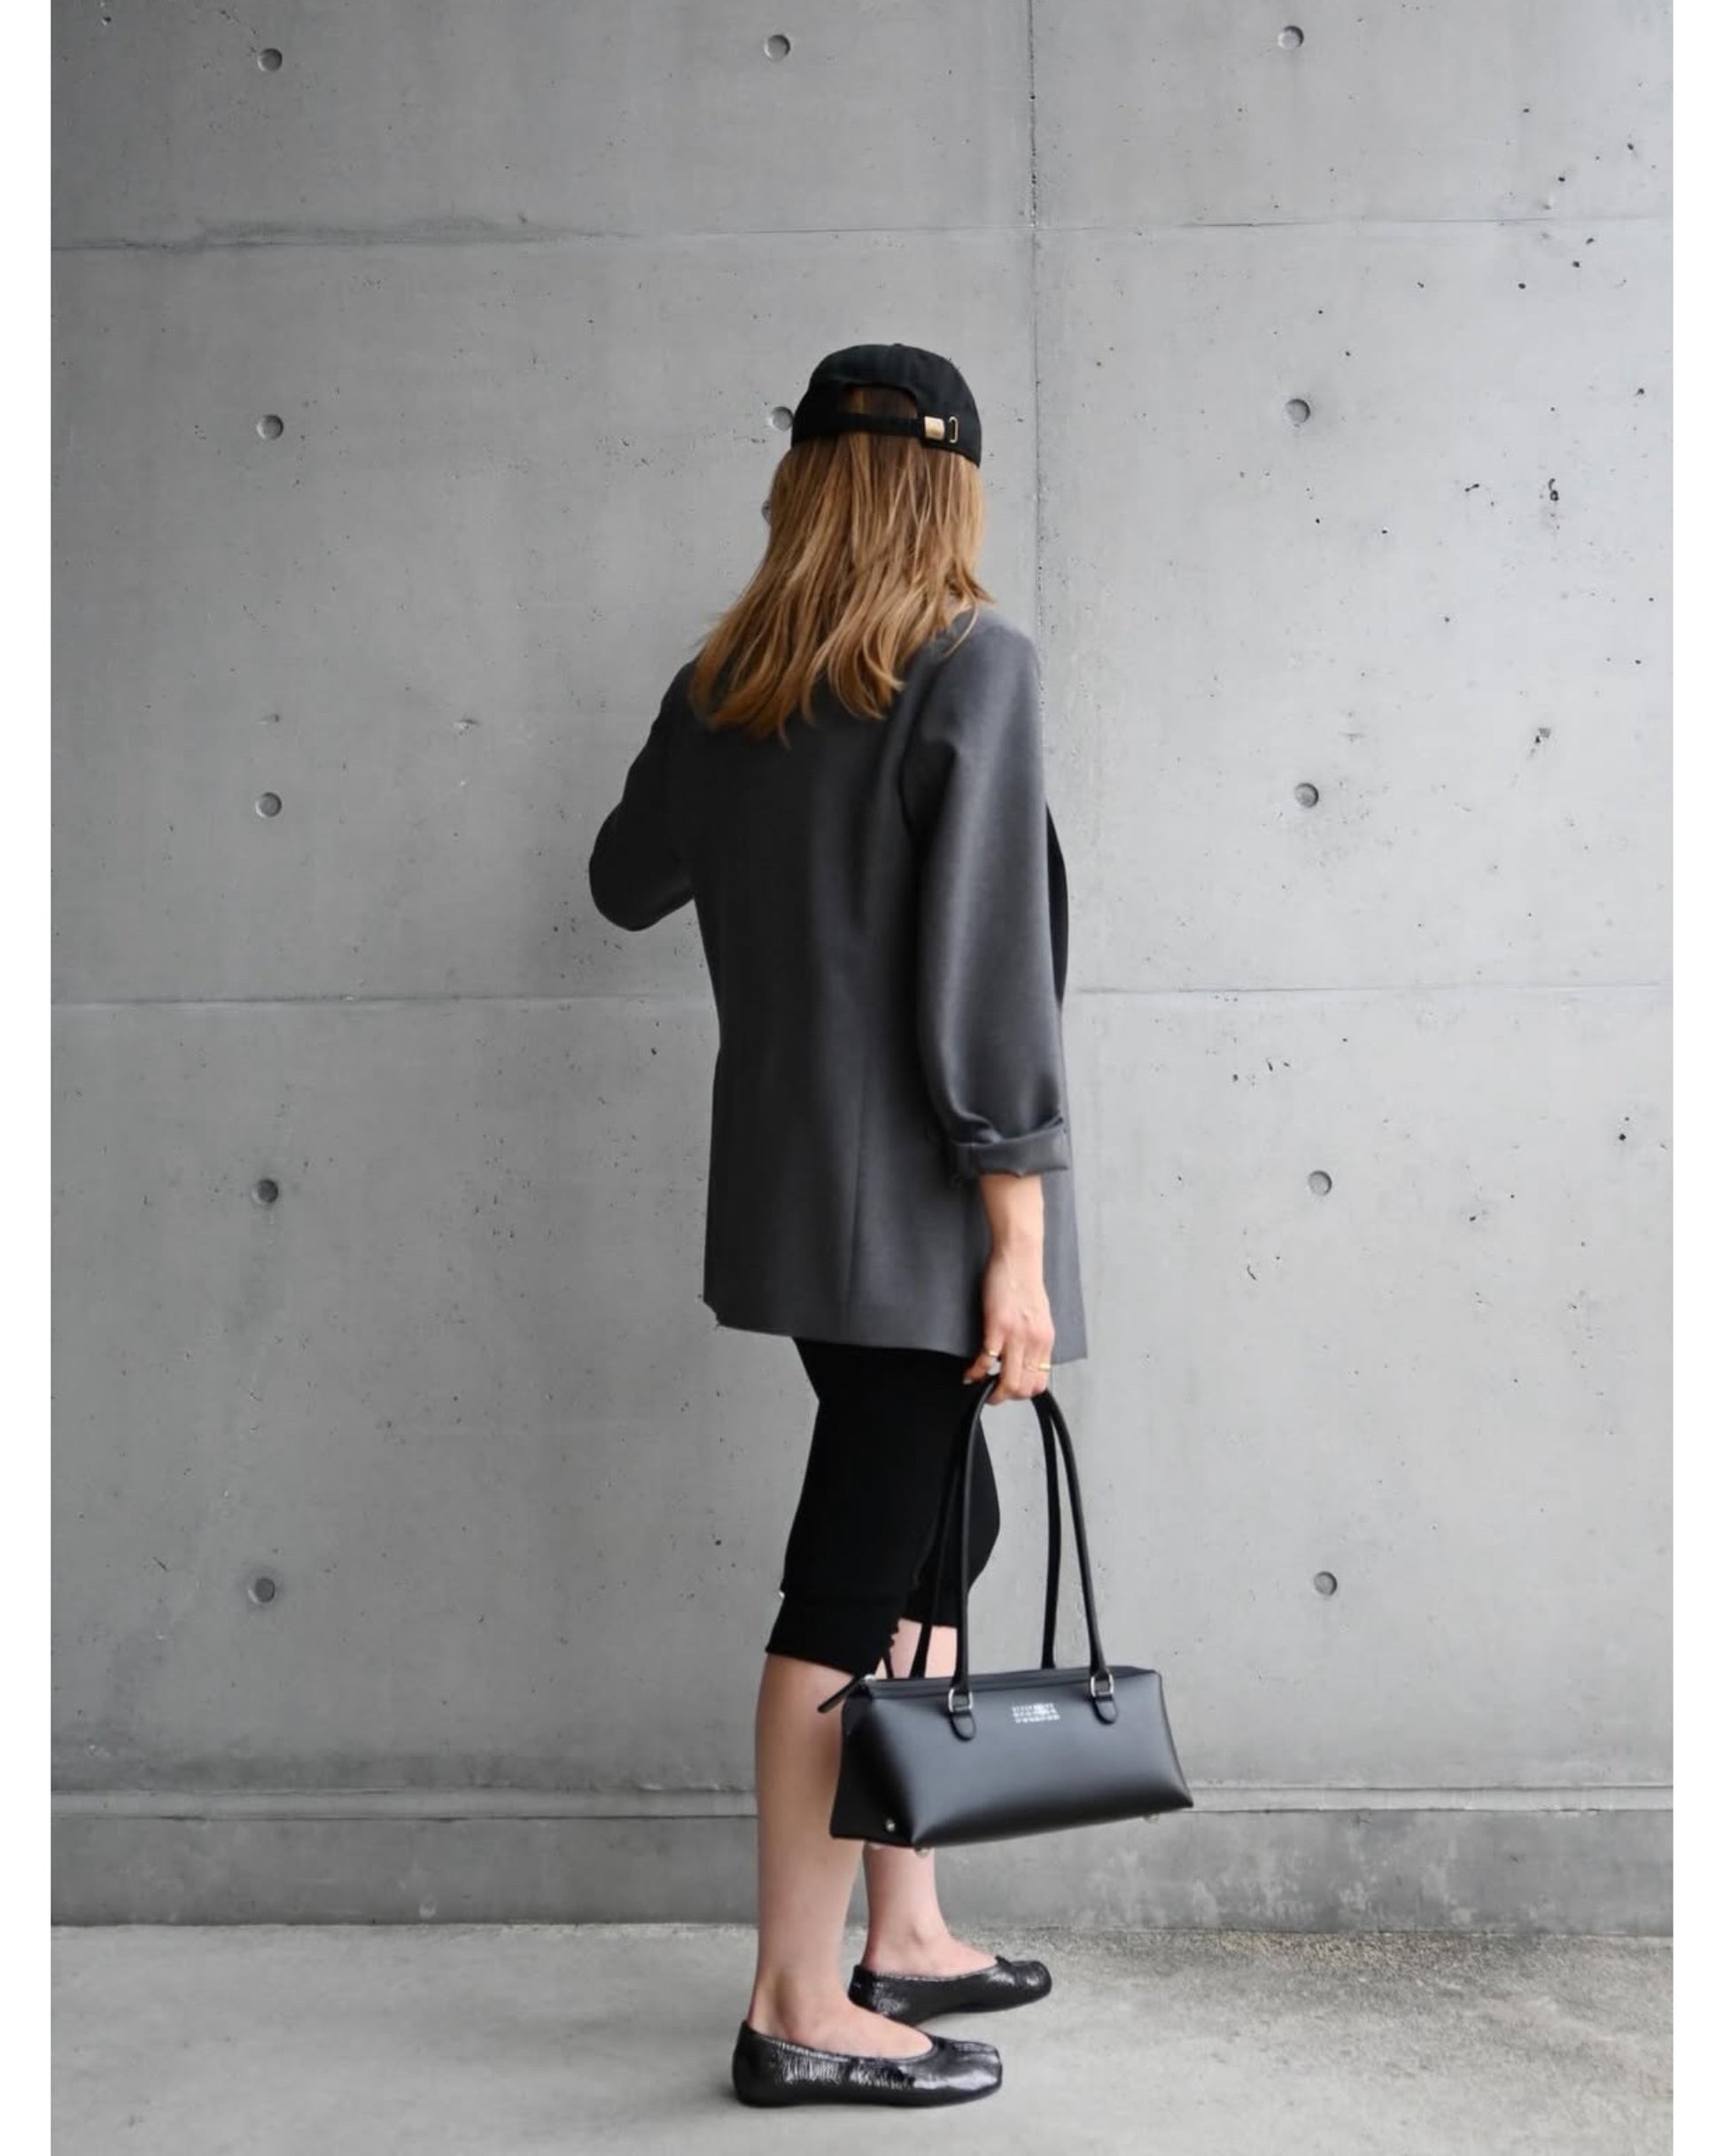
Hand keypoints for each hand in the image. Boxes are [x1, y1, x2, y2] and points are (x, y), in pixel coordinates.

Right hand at [962, 1244, 1054, 1398]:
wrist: (1019, 1256)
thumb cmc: (1024, 1281)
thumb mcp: (1038, 1315)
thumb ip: (1033, 1338)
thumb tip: (1025, 1356)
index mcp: (1045, 1340)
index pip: (1040, 1382)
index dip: (1022, 1393)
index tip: (1008, 1389)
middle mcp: (1034, 1342)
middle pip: (1024, 1388)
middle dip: (1005, 1397)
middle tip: (991, 1393)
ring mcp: (1017, 1336)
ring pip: (1009, 1382)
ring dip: (992, 1392)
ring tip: (980, 1387)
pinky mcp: (998, 1326)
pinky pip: (986, 1361)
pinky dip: (975, 1373)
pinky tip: (969, 1373)